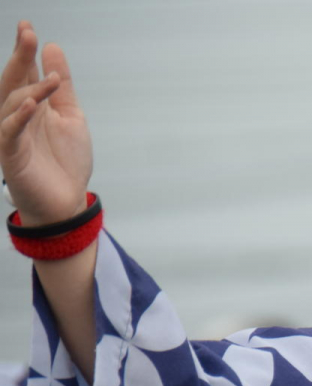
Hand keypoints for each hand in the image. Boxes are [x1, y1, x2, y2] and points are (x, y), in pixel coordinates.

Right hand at [0, 21, 91, 226]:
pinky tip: (30, 105)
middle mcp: (17, 116)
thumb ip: (62, 86)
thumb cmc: (65, 161)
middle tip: (27, 34)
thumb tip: (53, 49)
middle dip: (19, 57)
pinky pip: (10, 132)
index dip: (24, 51)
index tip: (28, 27)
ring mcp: (12, 134)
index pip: (24, 72)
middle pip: (13, 82)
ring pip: (12, 103)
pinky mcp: (11, 154)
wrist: (66, 201)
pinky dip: (18, 117)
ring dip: (31, 89)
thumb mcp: (71, 116)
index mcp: (32, 105)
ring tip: (50, 78)